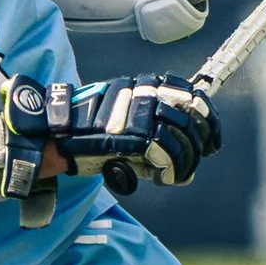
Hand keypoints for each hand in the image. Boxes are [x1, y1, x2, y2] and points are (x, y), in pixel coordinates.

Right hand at [6, 73, 219, 193]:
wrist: (53, 139)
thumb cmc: (84, 135)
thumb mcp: (120, 123)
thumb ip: (149, 129)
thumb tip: (184, 155)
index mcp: (139, 85)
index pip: (187, 92)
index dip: (206, 117)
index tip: (212, 139)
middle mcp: (139, 94)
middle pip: (189, 116)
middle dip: (198, 145)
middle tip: (194, 163)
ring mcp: (133, 114)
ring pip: (179, 137)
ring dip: (184, 161)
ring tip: (178, 175)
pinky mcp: (128, 135)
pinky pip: (163, 152)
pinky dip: (170, 170)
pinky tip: (165, 179)